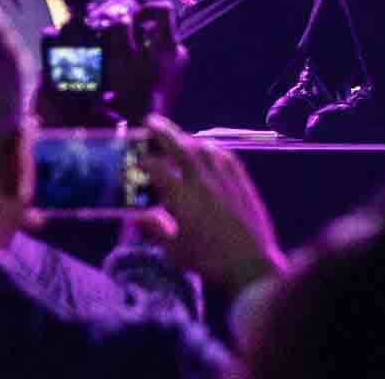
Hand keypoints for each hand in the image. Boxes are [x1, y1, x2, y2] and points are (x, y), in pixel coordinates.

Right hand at [137, 115, 285, 296]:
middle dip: (164, 131)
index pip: (158, 168)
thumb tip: (138, 215)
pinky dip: (212, 149)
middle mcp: (203, 182)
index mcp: (182, 198)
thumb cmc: (208, 260)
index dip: (144, 159)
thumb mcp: (173, 251)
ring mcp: (225, 179)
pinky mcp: (242, 182)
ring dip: (188, 139)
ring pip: (204, 148)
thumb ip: (154, 229)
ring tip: (178, 138)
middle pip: (181, 147)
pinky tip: (208, 150)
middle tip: (151, 121)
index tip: (135, 157)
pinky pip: (225, 156)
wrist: (249, 263)